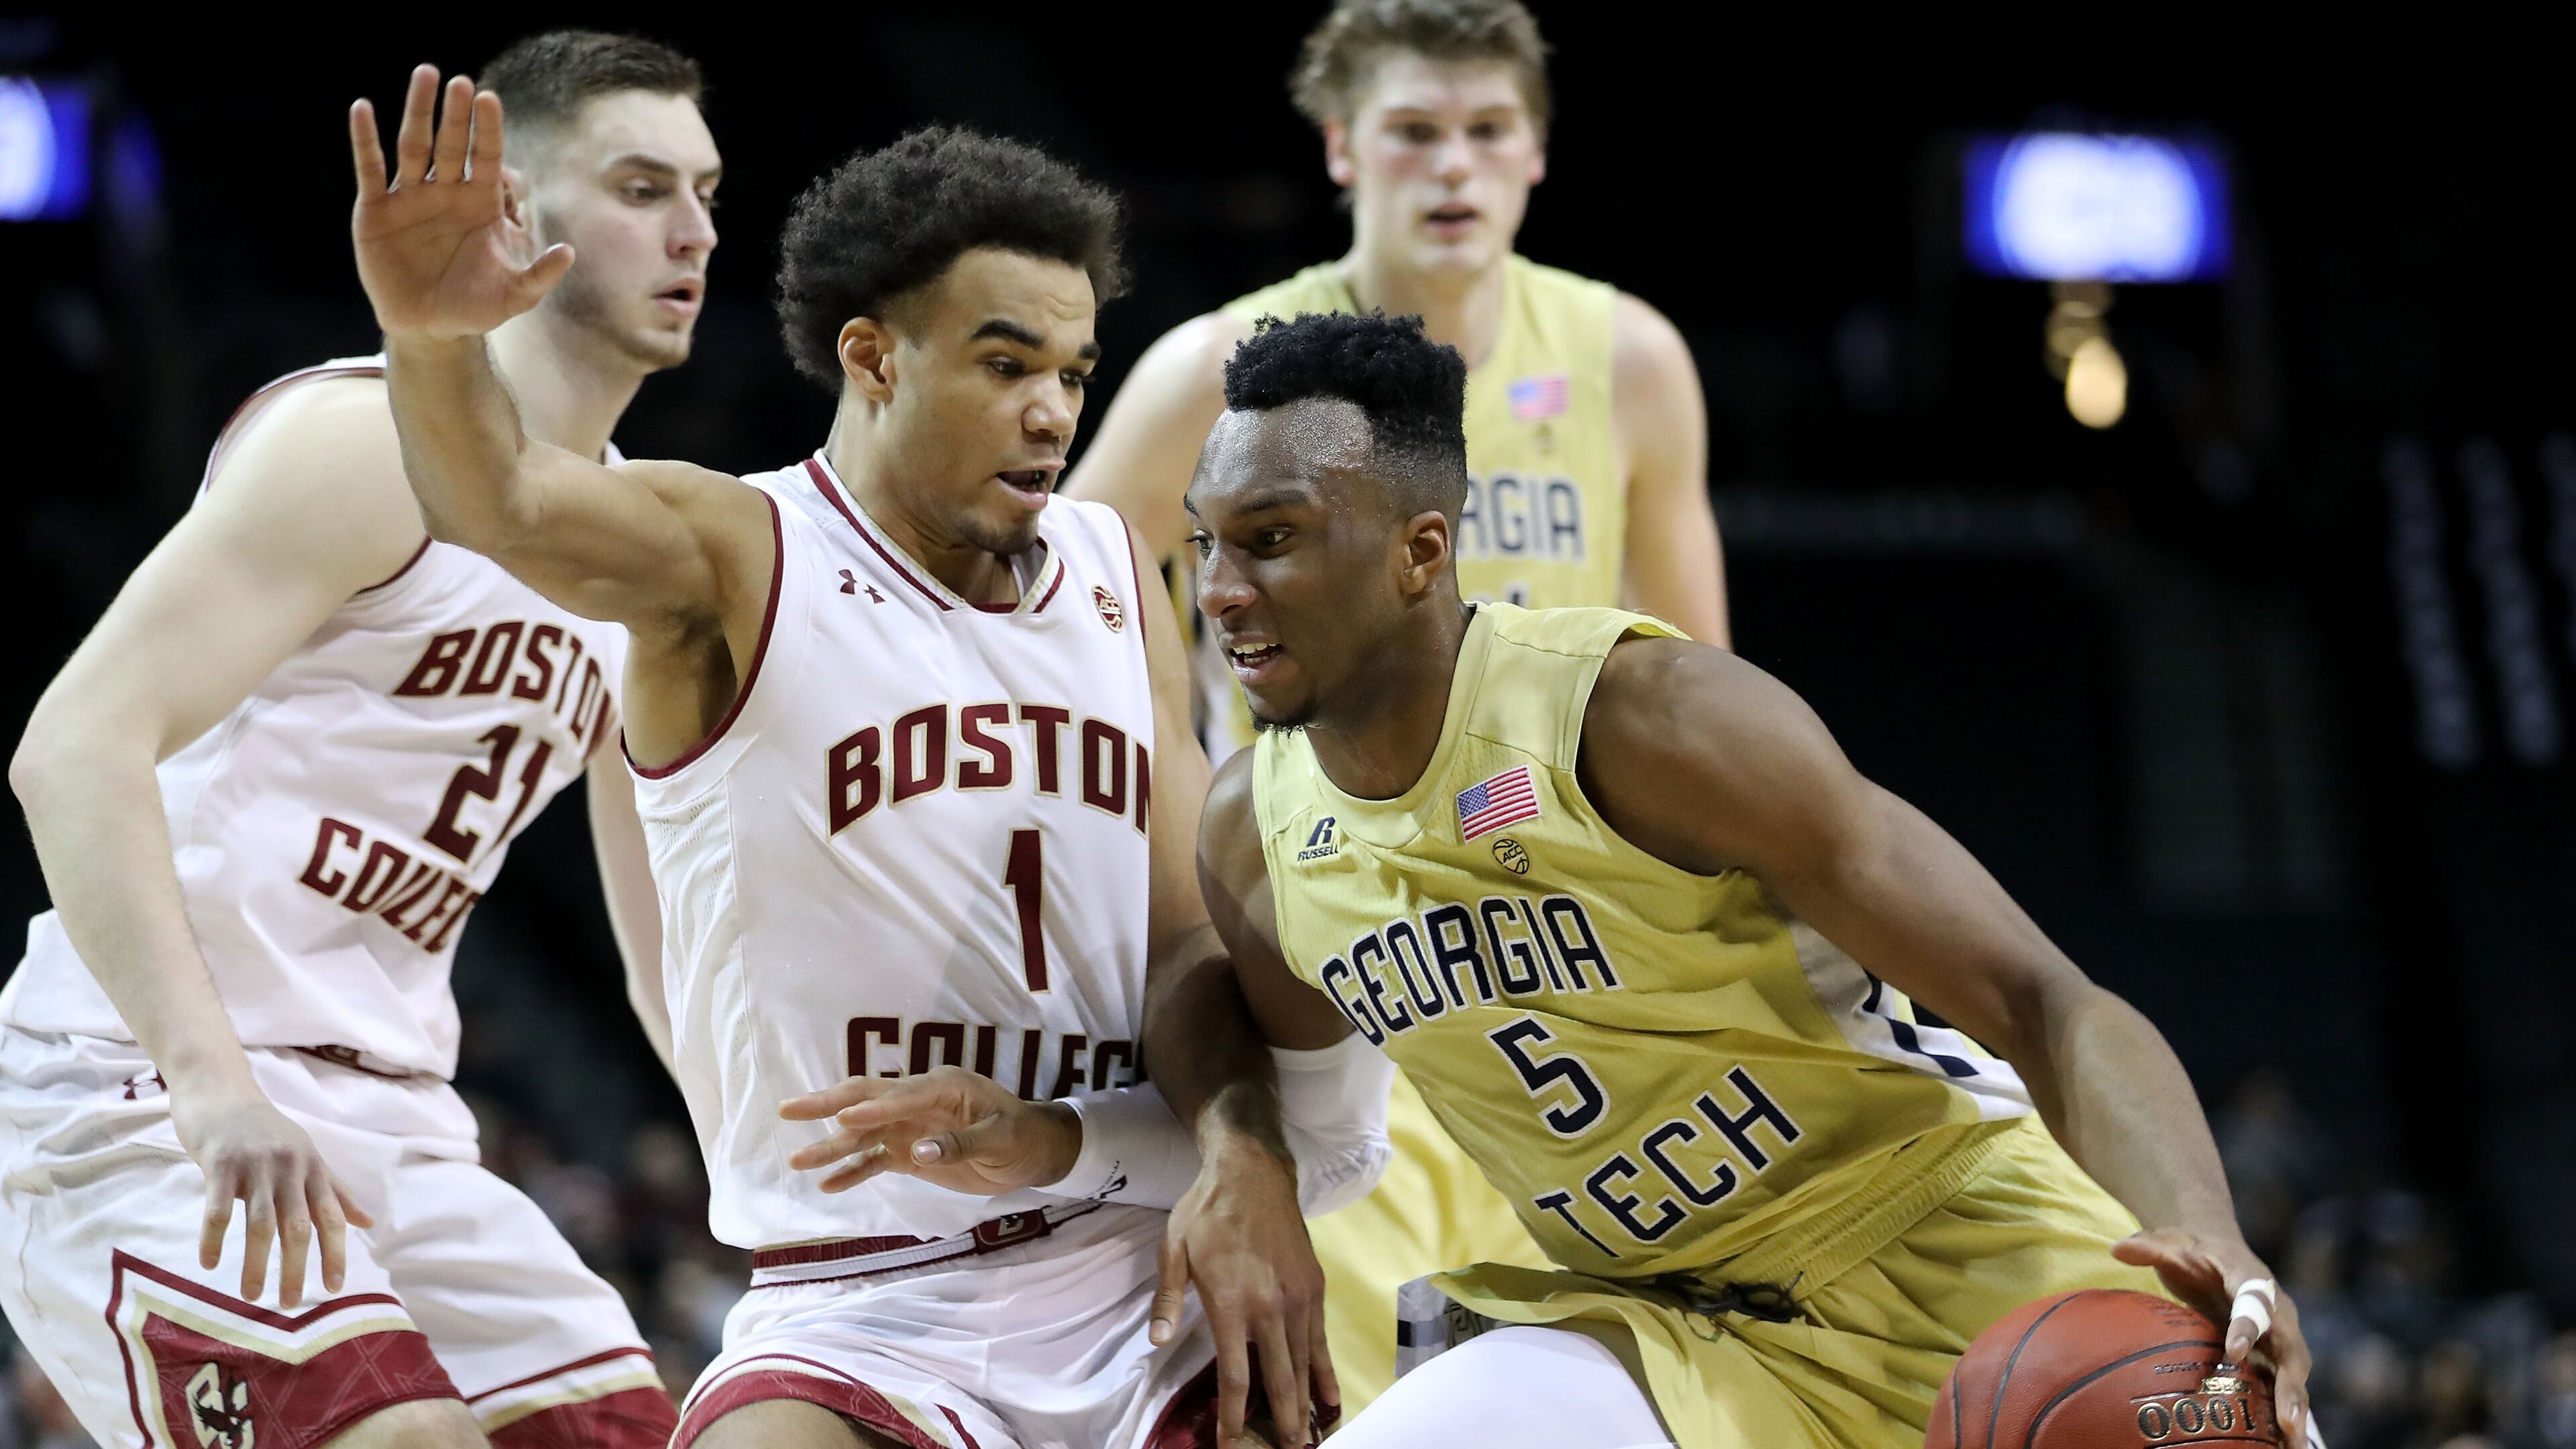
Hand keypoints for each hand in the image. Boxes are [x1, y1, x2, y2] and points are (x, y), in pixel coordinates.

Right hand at [167, 1083, 373, 1308]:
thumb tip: (368, 1222)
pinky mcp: (220, 1163)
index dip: (336, 1253)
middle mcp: (290, 1167)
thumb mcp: (306, 1155)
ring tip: (251, 1296)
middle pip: (300, 1226)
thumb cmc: (264, 1129)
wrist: (221, 1090)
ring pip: (261, 1223)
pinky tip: (209, 1264)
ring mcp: (255, 1165)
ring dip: (257, 1264)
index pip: (332, 1217)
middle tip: (292, 1304)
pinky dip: (213, 1239)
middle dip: (298, 1268)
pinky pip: (217, 1209)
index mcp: (313, 1168)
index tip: (336, 1287)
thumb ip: (335, 1190)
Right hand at [349, 65, 571, 340]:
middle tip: (460, 81)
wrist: (428, 327)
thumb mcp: (513, 296)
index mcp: (480, 204)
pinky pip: (370, 169)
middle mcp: (446, 192)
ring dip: (417, 111)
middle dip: (456, 114)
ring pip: (414, 145)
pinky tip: (362, 108)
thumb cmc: (474, 308)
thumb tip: (569, 253)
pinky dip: (365, 139)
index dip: (488, 129)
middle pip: (452, 144)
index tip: (490, 98)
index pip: (487, 157)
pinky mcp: (377, 210)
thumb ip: (539, 276)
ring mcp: (410, 197)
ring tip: (424, 75)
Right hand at [778, 1066, 1080, 1196]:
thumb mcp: (1001, 1139)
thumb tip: (921, 1152)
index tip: (842, 1119)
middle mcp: (918, 1102)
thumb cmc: (1022, 1136)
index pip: (901, 1094)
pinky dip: (853, 1171)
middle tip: (789, 1110)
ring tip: (797, 1162)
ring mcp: (910, 1127)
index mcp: (942, 1087)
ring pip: (863, 1135)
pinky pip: (875, 1160)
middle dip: (827, 1106)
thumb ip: (962, 1144)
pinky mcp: (910, 1153)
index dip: (873, 1108)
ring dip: (830, 1147)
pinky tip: (828, 1185)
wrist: (1033, 1150)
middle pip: (866, 1101)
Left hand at [1152, 1137, 1335, 1447]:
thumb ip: (1167, 1299)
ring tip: (1309, 1438)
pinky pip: (1321, 1340)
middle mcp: (1271, 1307)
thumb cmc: (1206, 1211)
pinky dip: (1325, 1372)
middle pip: (1280, 1379)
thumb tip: (1156, 1341)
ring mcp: (1298, 1298)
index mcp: (1232, 1303)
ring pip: (1305, 1364)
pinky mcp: (1314, 1288)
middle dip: (1282, 1423)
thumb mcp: (1173, 1250)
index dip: (1234, 1416)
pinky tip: (1330, 1399)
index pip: (1236, 1375)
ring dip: (1306, 1405)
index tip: (1231, 1444)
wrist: (1253, 1171)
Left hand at [2115, 1229, 2312, 1448]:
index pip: (2254, 1301)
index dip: (2247, 1326)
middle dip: (2290, 1384)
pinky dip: (2287, 1414)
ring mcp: (2280, 1336)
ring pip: (2294, 1374)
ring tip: (2292, 1443)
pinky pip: (2285, 1386)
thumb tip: (2116, 1249)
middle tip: (2286, 1419)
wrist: (2219, 1252)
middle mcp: (2276, 1310)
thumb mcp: (2172, 1242)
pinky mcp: (2275, 1356)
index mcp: (2250, 1278)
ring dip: (2295, 1408)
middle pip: (2290, 1348)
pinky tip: (2282, 1445)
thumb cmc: (2194, 1252)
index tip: (2233, 1352)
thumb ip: (2149, 1246)